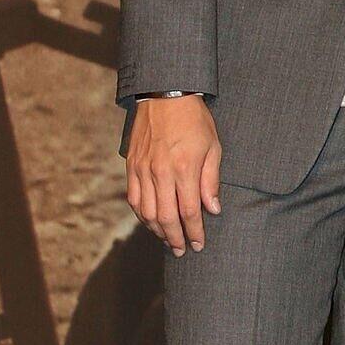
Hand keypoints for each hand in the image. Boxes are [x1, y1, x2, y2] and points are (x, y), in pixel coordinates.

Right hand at [127, 95, 221, 255]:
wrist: (164, 94)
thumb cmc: (194, 120)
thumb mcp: (213, 147)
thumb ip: (211, 181)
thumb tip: (212, 209)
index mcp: (184, 168)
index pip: (188, 212)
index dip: (194, 232)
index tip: (199, 244)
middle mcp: (160, 172)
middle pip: (166, 218)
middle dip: (175, 238)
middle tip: (182, 250)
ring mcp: (143, 170)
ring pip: (146, 212)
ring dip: (157, 230)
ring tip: (169, 239)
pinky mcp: (132, 166)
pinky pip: (134, 199)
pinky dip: (142, 215)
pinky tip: (151, 221)